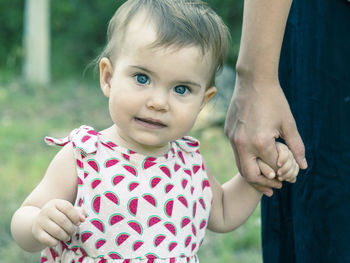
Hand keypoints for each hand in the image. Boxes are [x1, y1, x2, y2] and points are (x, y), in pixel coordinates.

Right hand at [32, 199, 85, 246]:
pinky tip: (57, 241)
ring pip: (56, 231)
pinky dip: (55, 242)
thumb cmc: (59, 216)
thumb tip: (82, 219)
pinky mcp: (36, 232)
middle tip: (73, 232)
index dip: (75, 217)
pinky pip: (48, 239)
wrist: (39, 222)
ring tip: (67, 237)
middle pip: (63, 220)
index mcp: (55, 202)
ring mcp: (40, 221)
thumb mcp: (69, 211)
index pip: (68, 207)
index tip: (78, 223)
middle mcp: (46, 210)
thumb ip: (79, 213)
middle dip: (71, 229)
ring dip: (65, 236)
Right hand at [224, 75, 306, 195]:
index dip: (283, 175)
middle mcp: (243, 143)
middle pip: (251, 175)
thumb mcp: (288, 124)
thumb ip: (296, 147)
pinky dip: (246, 160)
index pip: (273, 167)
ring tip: (267, 178)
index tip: (289, 178)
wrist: (253, 81)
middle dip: (264, 184)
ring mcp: (233, 139)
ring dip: (254, 174)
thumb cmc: (274, 101)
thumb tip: (303, 167)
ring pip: (240, 166)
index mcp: (260, 142)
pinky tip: (256, 159)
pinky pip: (236, 152)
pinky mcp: (228, 133)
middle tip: (276, 187)